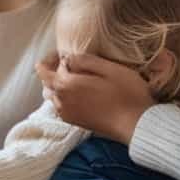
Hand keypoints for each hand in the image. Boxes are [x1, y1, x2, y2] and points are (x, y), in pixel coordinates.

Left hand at [35, 53, 154, 143]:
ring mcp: (67, 114)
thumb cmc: (127, 94)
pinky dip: (65, 98)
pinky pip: (61, 107)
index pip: (43, 70)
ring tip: (77, 79)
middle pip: (47, 83)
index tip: (65, 55)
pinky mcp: (75, 122)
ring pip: (53, 96)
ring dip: (59, 86)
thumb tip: (68, 58)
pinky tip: (81, 94)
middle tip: (73, 65)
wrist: (137, 125)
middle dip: (54, 72)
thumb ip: (84, 60)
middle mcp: (60, 101)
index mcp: (65, 85)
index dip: (50, 59)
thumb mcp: (109, 68)